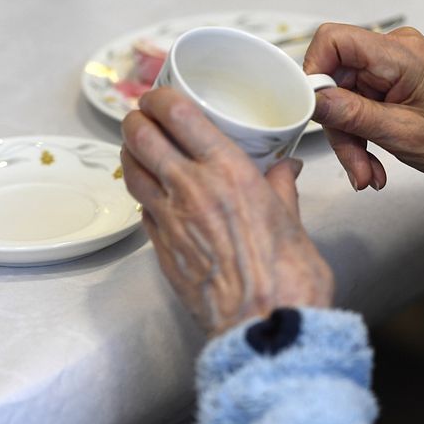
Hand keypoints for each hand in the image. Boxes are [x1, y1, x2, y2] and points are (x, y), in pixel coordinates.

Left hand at [120, 88, 333, 335]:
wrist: (264, 327)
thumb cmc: (287, 278)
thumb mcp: (292, 222)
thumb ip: (281, 189)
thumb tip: (285, 170)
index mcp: (228, 171)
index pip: (178, 114)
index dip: (160, 98)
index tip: (159, 95)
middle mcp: (192, 189)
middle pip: (141, 137)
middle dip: (136, 121)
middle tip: (143, 118)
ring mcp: (170, 220)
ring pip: (131, 170)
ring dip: (130, 153)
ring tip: (139, 148)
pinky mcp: (161, 250)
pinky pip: (140, 210)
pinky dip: (142, 194)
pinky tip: (153, 194)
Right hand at [303, 24, 423, 193]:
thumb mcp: (403, 135)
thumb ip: (353, 115)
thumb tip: (311, 100)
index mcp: (401, 55)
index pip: (333, 40)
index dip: (314, 72)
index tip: (313, 112)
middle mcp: (394, 53)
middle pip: (335, 79)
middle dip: (339, 126)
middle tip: (354, 164)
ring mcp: (392, 70)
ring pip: (344, 100)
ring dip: (350, 140)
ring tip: (367, 173)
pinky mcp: (391, 86)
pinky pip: (358, 108)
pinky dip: (361, 138)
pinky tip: (372, 166)